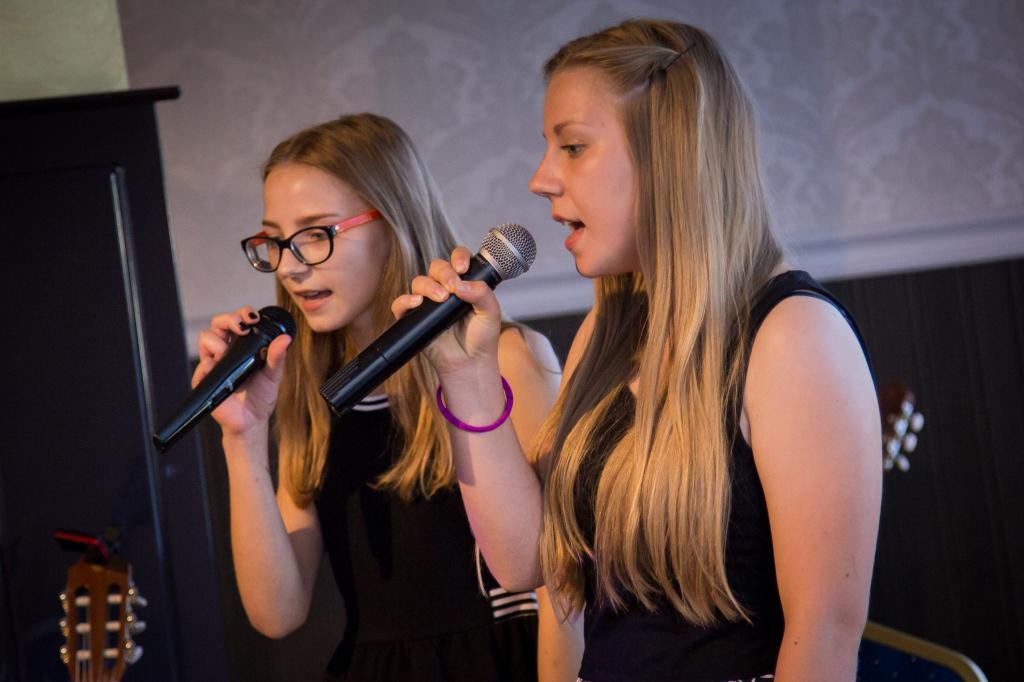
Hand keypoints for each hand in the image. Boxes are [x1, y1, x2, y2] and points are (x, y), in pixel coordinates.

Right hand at [193, 306, 291, 437]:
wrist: (252, 420)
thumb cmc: (261, 396)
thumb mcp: (273, 374)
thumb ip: (278, 357)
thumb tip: (285, 339)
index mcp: (242, 346)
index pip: (237, 320)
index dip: (242, 313)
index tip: (253, 318)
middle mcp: (226, 351)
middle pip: (217, 323)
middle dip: (228, 319)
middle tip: (242, 327)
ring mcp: (214, 363)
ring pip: (205, 338)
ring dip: (217, 341)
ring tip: (228, 353)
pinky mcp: (205, 379)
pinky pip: (201, 365)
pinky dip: (209, 364)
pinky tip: (218, 368)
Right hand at [390, 247, 502, 380]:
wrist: (470, 363)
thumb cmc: (481, 337)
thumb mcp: (491, 313)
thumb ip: (482, 294)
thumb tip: (461, 284)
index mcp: (464, 283)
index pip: (457, 259)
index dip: (458, 258)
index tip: (463, 268)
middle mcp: (445, 289)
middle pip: (437, 267)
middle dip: (444, 273)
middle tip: (453, 288)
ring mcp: (429, 303)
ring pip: (419, 282)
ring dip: (428, 286)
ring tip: (441, 299)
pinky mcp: (415, 318)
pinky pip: (401, 304)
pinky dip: (404, 301)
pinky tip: (416, 303)